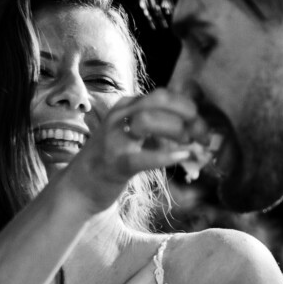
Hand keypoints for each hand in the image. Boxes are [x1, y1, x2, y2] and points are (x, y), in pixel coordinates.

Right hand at [59, 90, 199, 210]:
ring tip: (189, 146)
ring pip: (150, 121)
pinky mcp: (115, 163)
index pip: (164, 95)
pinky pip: (144, 156)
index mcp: (127, 107)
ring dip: (177, 131)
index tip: (203, 126)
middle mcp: (119, 116)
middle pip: (159, 101)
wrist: (80, 187)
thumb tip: (197, 131)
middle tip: (202, 135)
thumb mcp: (136, 137)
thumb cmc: (114, 161)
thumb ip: (162, 130)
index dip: (188, 107)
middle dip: (187, 114)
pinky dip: (167, 156)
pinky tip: (183, 157)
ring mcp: (114, 138)